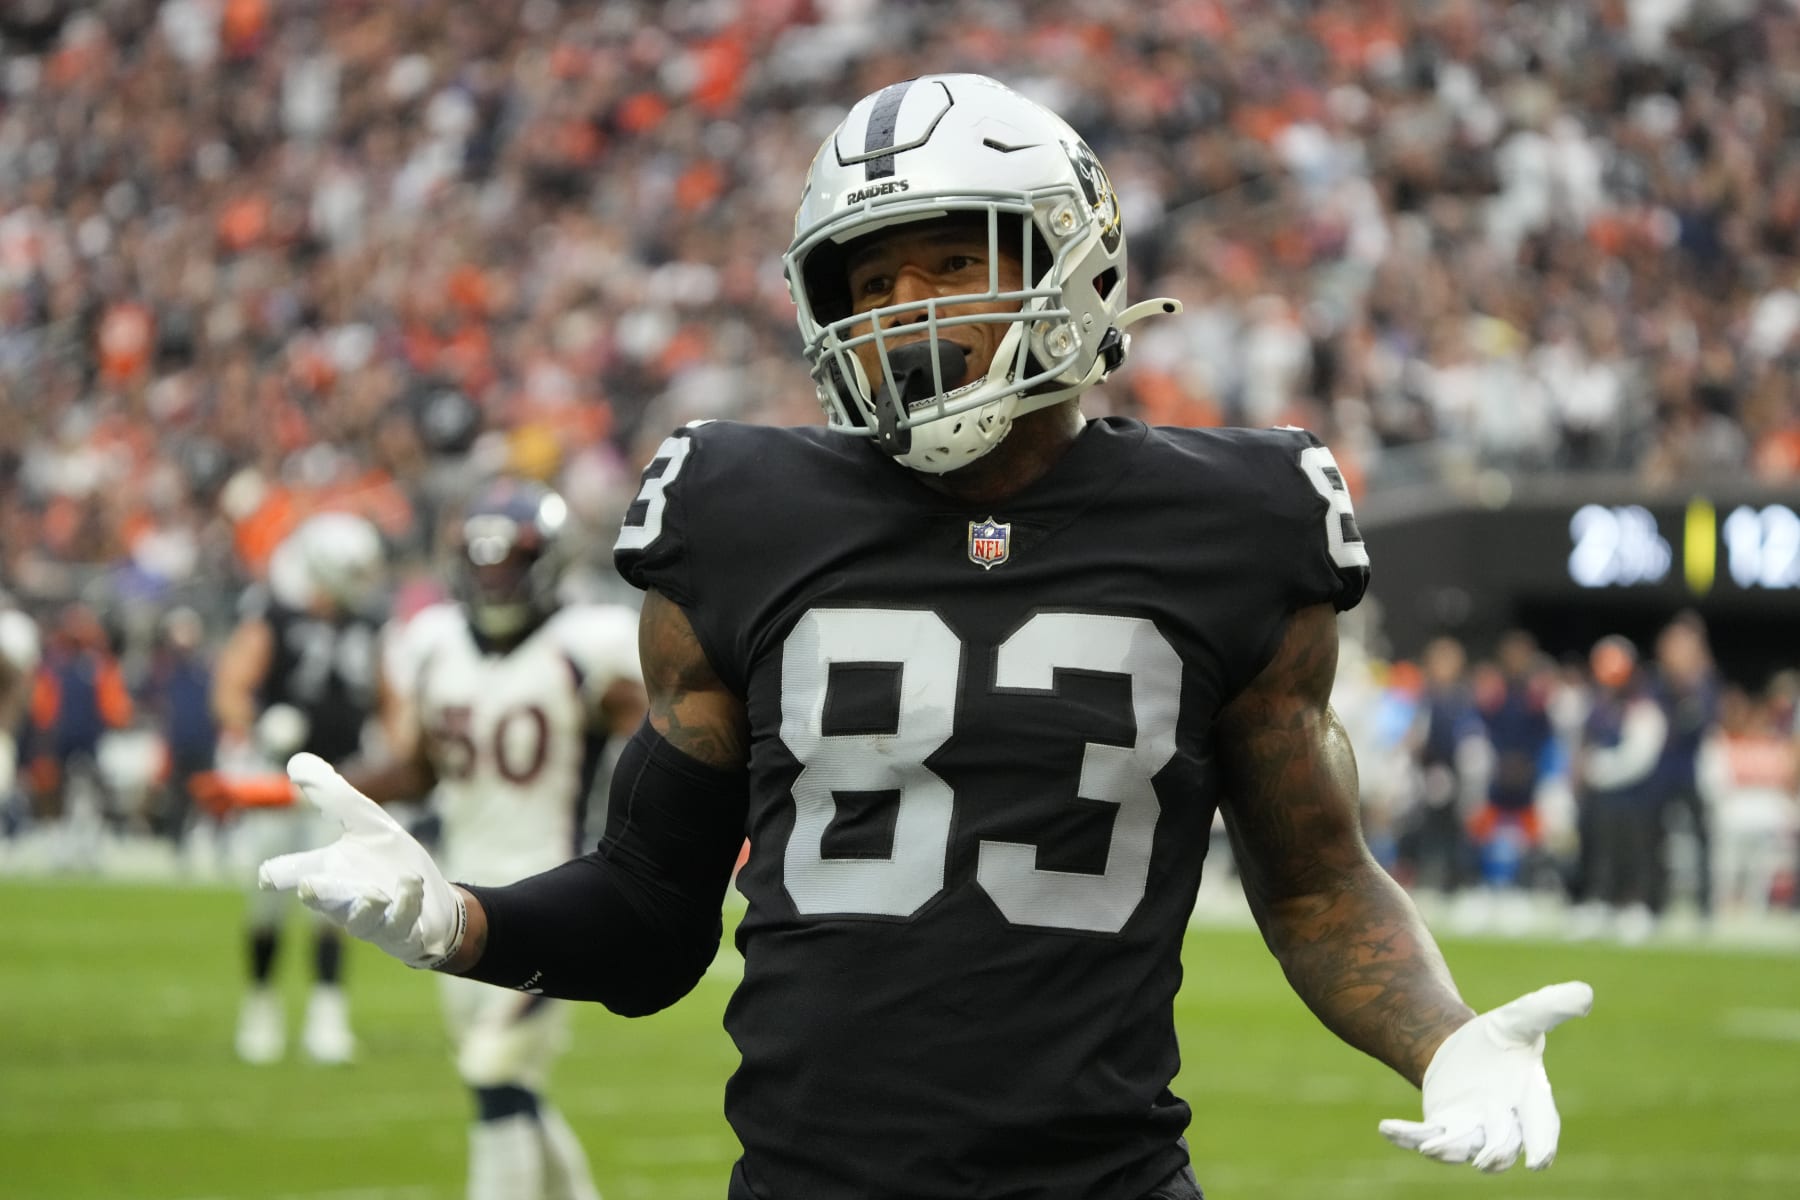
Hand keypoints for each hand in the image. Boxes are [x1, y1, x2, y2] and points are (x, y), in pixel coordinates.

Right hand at [257, 753, 465, 969]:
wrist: (432, 898)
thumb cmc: (388, 861)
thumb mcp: (366, 822)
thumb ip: (331, 795)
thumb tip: (294, 761)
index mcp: (329, 873)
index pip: (295, 873)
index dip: (279, 874)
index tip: (268, 875)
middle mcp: (345, 900)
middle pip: (325, 900)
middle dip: (319, 894)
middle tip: (308, 886)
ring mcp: (374, 920)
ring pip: (361, 920)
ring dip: (365, 908)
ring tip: (372, 894)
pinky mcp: (404, 931)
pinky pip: (401, 922)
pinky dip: (406, 904)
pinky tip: (410, 884)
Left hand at [1378, 981, 1592, 1171]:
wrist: (1460, 1049)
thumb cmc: (1500, 1039)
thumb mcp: (1521, 1018)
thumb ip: (1549, 1008)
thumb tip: (1585, 993)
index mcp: (1528, 1097)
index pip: (1541, 1124)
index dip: (1542, 1144)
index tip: (1539, 1162)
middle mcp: (1502, 1121)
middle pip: (1503, 1144)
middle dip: (1496, 1153)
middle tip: (1485, 1159)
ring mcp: (1471, 1129)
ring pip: (1463, 1147)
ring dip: (1449, 1150)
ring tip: (1431, 1147)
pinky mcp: (1441, 1126)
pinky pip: (1426, 1136)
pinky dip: (1407, 1137)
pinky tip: (1386, 1129)